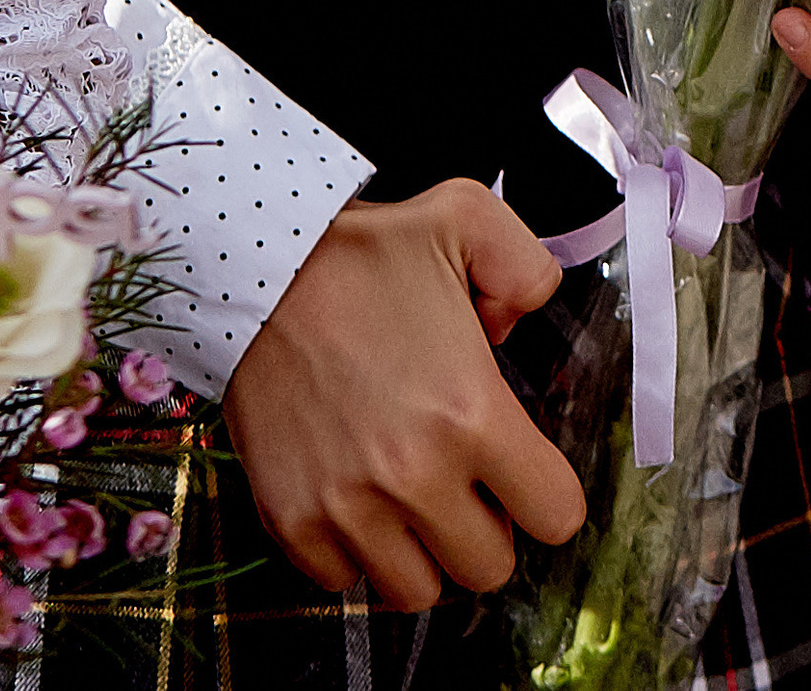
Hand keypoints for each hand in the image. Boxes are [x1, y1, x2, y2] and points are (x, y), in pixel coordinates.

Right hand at [223, 180, 584, 608]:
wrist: (256, 276)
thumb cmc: (365, 253)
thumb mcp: (470, 219)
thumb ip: (527, 269)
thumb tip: (522, 325)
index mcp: (473, 413)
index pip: (554, 515)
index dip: (550, 495)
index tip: (526, 473)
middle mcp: (416, 475)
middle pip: (489, 568)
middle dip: (488, 527)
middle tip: (466, 481)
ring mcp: (349, 508)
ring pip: (417, 591)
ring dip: (422, 550)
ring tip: (410, 493)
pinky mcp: (293, 523)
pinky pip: (343, 580)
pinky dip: (353, 550)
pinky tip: (354, 493)